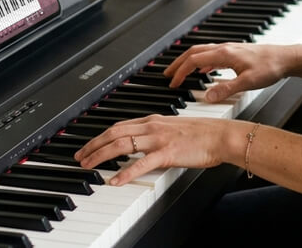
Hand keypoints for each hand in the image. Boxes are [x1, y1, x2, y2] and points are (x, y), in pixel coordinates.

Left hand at [73, 115, 244, 185]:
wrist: (222, 136)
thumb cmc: (204, 134)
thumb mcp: (174, 128)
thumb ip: (157, 134)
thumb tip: (143, 144)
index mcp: (153, 120)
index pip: (119, 126)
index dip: (100, 136)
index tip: (88, 145)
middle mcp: (152, 126)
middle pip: (114, 133)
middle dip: (93, 145)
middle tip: (80, 157)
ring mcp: (158, 139)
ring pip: (121, 145)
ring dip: (101, 155)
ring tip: (88, 166)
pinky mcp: (166, 153)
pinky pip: (140, 164)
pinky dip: (124, 172)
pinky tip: (114, 180)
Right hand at [164, 43, 301, 101]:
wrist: (286, 58)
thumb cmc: (270, 67)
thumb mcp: (248, 82)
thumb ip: (226, 89)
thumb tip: (206, 97)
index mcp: (224, 54)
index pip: (194, 60)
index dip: (180, 72)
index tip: (172, 83)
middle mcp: (224, 49)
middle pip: (193, 53)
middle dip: (178, 63)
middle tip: (167, 75)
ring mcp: (229, 49)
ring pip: (202, 52)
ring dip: (188, 61)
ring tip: (180, 72)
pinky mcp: (235, 53)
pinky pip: (212, 55)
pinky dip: (202, 62)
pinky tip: (204, 70)